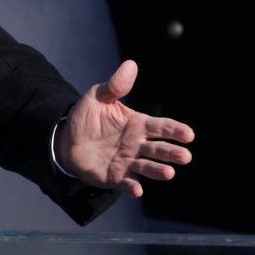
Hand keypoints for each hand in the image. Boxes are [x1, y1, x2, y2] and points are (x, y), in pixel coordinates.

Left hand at [55, 60, 194, 197]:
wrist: (66, 140)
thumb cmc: (87, 117)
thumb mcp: (98, 97)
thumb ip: (115, 85)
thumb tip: (130, 64)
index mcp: (138, 124)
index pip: (161, 127)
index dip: (175, 130)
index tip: (188, 134)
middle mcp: (138, 145)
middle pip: (159, 149)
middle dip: (172, 152)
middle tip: (185, 156)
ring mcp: (128, 162)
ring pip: (147, 167)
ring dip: (158, 171)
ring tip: (169, 173)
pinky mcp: (115, 177)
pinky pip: (126, 183)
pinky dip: (132, 187)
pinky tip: (137, 190)